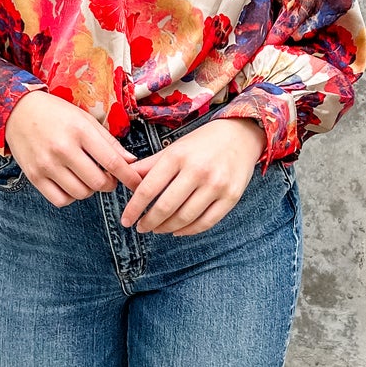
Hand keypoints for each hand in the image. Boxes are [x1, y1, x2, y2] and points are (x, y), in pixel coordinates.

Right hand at [3, 91, 142, 205]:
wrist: (17, 111)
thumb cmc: (56, 113)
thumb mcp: (85, 119)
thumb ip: (109, 142)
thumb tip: (130, 162)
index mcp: (80, 131)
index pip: (112, 162)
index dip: (129, 177)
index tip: (137, 184)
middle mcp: (63, 149)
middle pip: (98, 183)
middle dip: (109, 184)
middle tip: (108, 177)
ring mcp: (47, 164)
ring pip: (80, 194)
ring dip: (90, 190)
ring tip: (86, 177)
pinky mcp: (34, 176)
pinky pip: (60, 200)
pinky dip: (70, 197)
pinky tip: (70, 184)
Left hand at [119, 118, 264, 234]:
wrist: (241, 135)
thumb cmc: (202, 143)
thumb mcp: (174, 148)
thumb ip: (149, 165)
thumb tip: (124, 178)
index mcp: (178, 156)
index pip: (148, 189)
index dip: (133, 208)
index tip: (126, 220)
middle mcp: (197, 170)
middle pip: (165, 207)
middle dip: (148, 222)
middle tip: (141, 227)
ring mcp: (216, 185)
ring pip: (185, 218)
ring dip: (166, 228)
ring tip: (157, 228)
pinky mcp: (231, 196)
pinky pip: (206, 222)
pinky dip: (188, 230)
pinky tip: (177, 230)